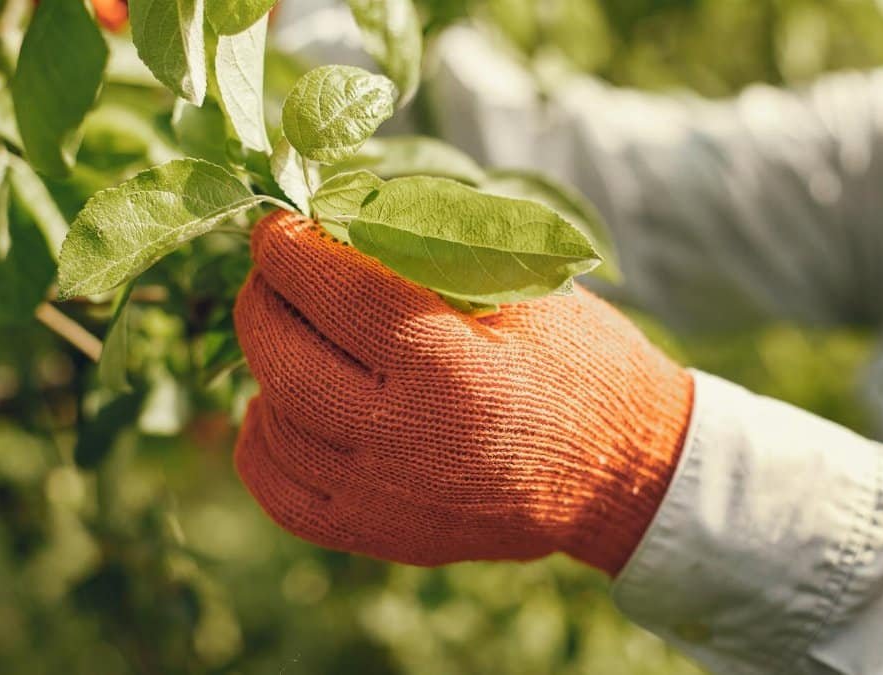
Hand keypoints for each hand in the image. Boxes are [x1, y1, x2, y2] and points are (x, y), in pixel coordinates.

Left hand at [233, 211, 693, 574]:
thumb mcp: (528, 289)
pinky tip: (278, 405)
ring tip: (287, 331)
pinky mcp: (383, 536)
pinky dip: (262, 441)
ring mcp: (388, 499)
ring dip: (262, 365)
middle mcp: (409, 440)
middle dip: (260, 302)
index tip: (276, 226)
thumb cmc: (581, 365)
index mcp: (453, 367)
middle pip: (286, 361)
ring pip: (275, 425)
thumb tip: (339, 216)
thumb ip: (435, 248)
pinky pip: (282, 494)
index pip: (337, 294)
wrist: (622, 474)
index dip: (288, 250)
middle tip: (272, 273)